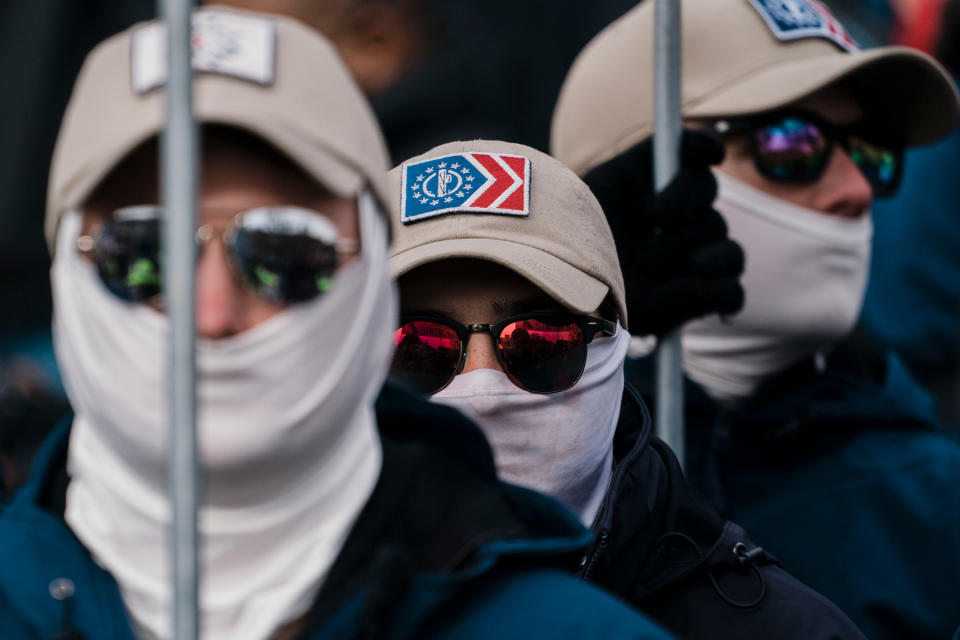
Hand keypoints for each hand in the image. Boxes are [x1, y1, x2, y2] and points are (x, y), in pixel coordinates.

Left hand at [582, 129, 744, 335]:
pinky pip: (730, 293)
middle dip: (684, 199)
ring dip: (692, 251)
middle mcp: (681, 218)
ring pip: (726, 248)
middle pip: (709, 193)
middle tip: (655, 216)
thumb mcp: (597, 192)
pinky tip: (694, 282)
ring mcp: (694, 259)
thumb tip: (683, 139)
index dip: (704, 147)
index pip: (696, 153)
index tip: (707, 153)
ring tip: (649, 264)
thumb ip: (640, 160)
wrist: (559, 297)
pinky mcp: (698, 300)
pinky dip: (716, 290)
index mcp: (657, 184)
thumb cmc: (574, 241)